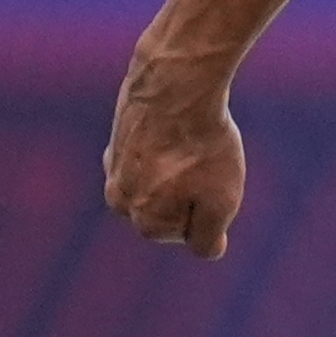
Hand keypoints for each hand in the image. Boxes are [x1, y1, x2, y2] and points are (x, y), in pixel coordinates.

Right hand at [104, 52, 245, 258]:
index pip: (191, 234)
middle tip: (200, 160)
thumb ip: (209, 238)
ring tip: (188, 144)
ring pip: (161, 182)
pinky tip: (172, 129)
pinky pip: (152, 154)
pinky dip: (165, 146)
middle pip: (172, 209)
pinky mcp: (117, 141)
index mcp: (145, 222)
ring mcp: (113, 169)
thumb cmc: (202, 148)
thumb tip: (208, 250)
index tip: (211, 182)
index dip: (210, 208)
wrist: (174, 86)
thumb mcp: (222, 201)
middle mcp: (120, 202)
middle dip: (191, 191)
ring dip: (177, 167)